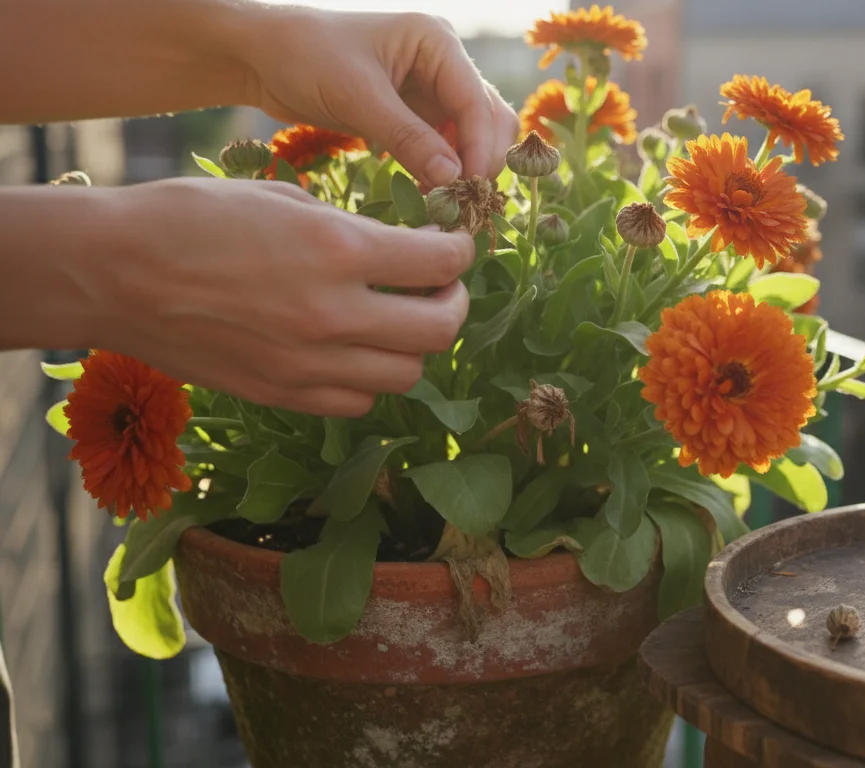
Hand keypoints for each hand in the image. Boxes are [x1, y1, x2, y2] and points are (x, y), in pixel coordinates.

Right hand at [89, 178, 472, 416]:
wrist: (111, 273)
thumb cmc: (189, 218)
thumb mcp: (281, 197)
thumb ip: (349, 228)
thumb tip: (398, 246)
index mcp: (337, 250)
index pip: (441, 263)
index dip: (460, 252)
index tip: (453, 245)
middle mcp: (333, 314)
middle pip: (441, 330)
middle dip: (454, 303)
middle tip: (443, 288)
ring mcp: (309, 363)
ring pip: (407, 375)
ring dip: (416, 347)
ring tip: (400, 321)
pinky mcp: (283, 395)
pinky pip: (359, 401)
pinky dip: (371, 379)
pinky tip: (356, 351)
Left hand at [240, 6, 519, 186]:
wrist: (263, 56)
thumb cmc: (305, 57)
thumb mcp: (357, 97)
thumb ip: (408, 137)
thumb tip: (453, 180)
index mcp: (437, 41)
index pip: (476, 101)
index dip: (479, 148)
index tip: (467, 191)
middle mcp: (444, 63)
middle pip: (489, 118)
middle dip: (481, 160)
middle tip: (464, 204)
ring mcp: (433, 89)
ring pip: (472, 136)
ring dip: (465, 170)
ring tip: (447, 205)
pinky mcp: (417, 114)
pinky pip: (445, 147)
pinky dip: (443, 172)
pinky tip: (429, 195)